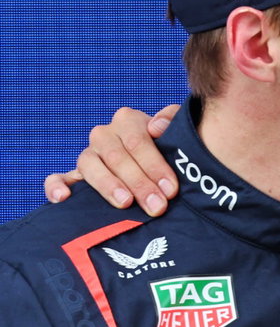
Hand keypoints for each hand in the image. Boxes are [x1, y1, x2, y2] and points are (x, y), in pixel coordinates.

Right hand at [44, 104, 180, 215]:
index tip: (171, 189)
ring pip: (90, 166)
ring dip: (108, 186)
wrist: (151, 163)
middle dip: (139, 183)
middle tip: (156, 205)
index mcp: (128, 121)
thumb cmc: (168, 148)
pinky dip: (56, 186)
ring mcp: (87, 155)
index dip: (155, 166)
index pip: (139, 142)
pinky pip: (57, 178)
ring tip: (125, 203)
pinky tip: (64, 198)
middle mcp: (104, 135)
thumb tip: (156, 127)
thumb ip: (172, 120)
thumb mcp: (176, 132)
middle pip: (118, 158)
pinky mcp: (72, 174)